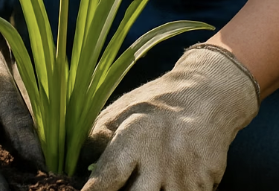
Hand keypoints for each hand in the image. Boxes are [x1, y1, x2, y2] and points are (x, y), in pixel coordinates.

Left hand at [82, 44, 259, 190]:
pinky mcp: (203, 187)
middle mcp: (161, 161)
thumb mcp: (122, 110)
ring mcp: (184, 178)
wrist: (207, 95)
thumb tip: (71, 169)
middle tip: (116, 189)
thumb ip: (96, 140)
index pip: (107, 179)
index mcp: (136, 136)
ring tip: (140, 185)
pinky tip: (162, 183)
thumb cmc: (156, 104)